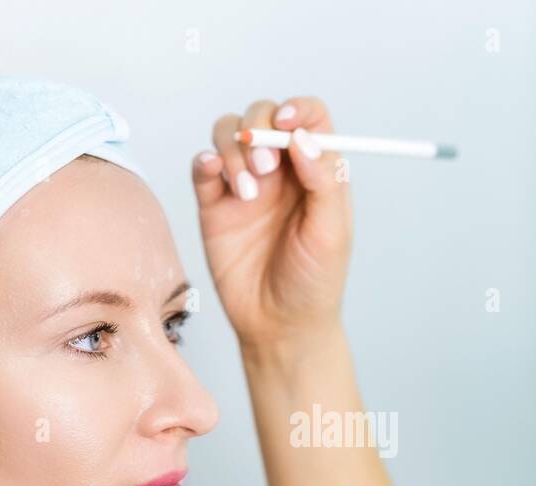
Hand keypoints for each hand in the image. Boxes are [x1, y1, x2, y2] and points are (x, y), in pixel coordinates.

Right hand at [193, 96, 352, 356]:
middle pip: (263, 115)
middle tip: (264, 168)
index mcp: (316, 171)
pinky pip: (203, 167)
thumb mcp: (332, 232)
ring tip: (247, 195)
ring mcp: (245, 184)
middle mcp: (281, 171)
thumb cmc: (314, 282)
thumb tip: (302, 137)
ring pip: (228, 133)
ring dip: (234, 150)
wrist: (280, 325)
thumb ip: (324, 180)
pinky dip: (205, 160)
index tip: (287, 123)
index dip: (298, 109)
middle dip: (258, 129)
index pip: (309, 118)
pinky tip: (215, 174)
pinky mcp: (214, 204)